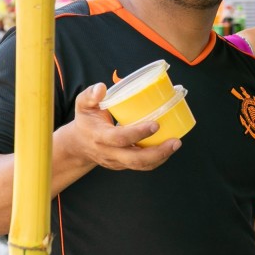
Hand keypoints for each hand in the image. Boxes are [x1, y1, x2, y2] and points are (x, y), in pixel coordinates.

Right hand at [59, 83, 180, 171]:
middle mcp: (109, 153)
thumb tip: (102, 88)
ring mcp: (117, 162)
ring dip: (161, 157)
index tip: (156, 125)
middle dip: (157, 152)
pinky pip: (141, 166)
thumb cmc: (86, 121)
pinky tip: (169, 148)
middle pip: (134, 159)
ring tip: (176, 144)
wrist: (79, 145)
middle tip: (175, 141)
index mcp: (100, 137)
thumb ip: (90, 95)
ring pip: (140, 166)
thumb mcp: (83, 105)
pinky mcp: (123, 165)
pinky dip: (157, 160)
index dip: (138, 133)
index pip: (119, 138)